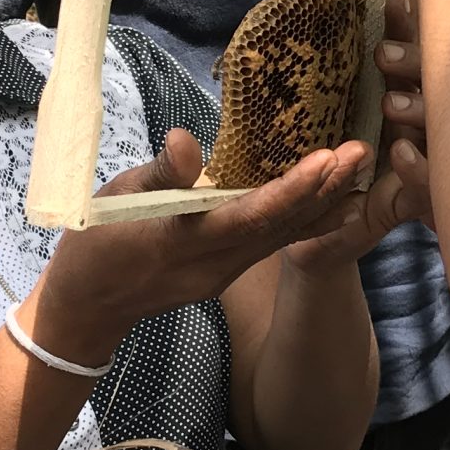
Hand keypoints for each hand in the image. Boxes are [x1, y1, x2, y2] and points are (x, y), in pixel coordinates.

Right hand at [32, 129, 374, 359]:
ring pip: (283, 238)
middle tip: (364, 153)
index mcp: (185, 242)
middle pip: (280, 228)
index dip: (291, 190)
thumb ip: (161, 174)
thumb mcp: (116, 201)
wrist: (86, 309)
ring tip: (360, 171)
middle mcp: (215, 265)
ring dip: (323, 205)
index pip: (249, 216)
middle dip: (324, 191)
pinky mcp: (226, 274)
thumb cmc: (96, 244)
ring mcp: (224, 273)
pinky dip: (304, 221)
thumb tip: (189, 140)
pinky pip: (272, 246)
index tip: (328, 160)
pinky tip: (332, 202)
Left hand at [287, 0, 433, 264]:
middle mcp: (422, 126)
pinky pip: (430, 187)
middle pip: (440, 85)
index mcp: (402, 95)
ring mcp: (428, 164)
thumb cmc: (315, 167)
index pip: (414, 53)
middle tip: (384, 55)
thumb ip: (326, 70)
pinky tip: (400, 153)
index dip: (409, 26)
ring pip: (443, 130)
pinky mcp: (419, 204)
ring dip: (420, 112)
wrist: (310, 236)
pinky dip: (418, 169)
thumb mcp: (316, 115)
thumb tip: (317, 2)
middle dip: (417, 65)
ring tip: (391, 103)